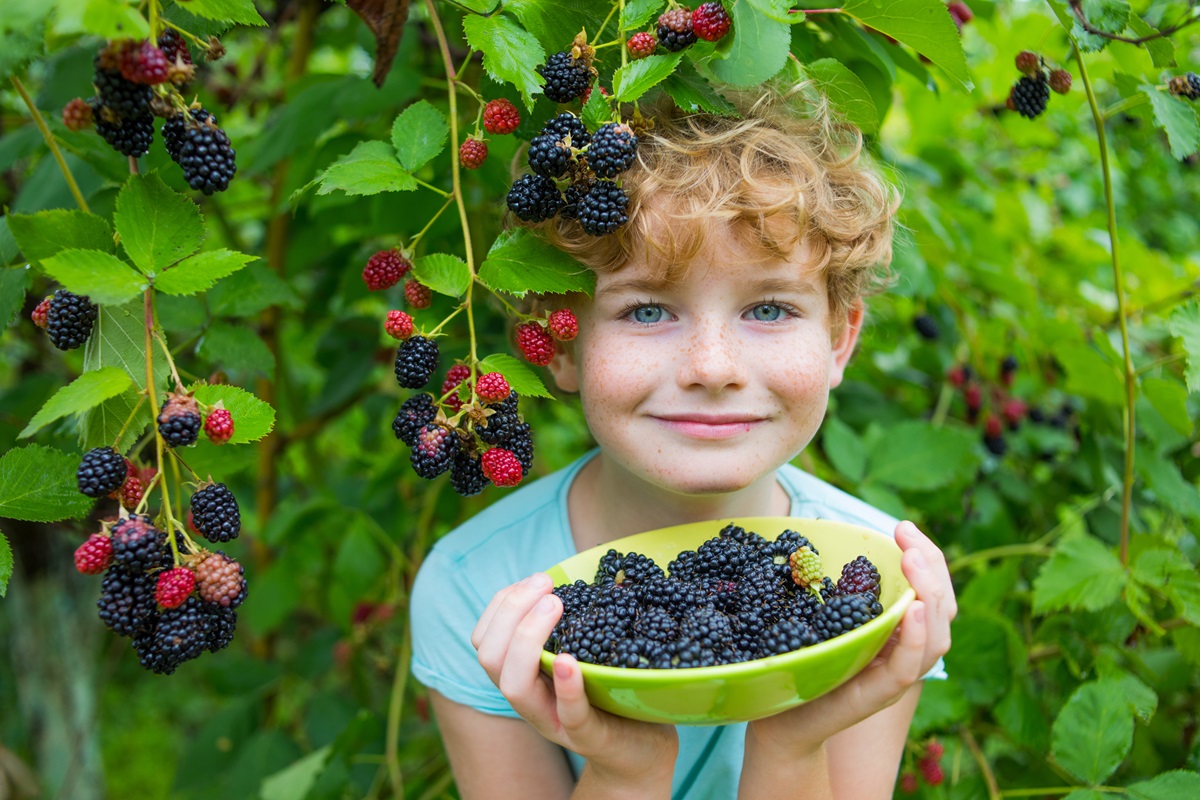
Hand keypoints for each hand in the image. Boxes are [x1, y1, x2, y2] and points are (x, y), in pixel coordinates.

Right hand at [471, 573, 678, 785]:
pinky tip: (568, 661)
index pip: (485, 640)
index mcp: (524, 676)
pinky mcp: (589, 738)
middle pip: (490, 658)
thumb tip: (600, 573)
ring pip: (514, 687)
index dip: (501, 605)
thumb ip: (578, 624)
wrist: (641, 750)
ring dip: (528, 639)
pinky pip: (570, 715)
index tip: (536, 579)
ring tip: (556, 606)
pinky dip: (565, 686)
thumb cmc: (613, 694)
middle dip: (511, 613)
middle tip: (547, 587)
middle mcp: (531, 701)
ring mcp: (556, 722)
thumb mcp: (587, 655)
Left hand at [745, 521, 956, 757]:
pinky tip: (910, 610)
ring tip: (913, 563)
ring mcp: (894, 677)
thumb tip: (827, 535)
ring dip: (929, 595)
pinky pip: (907, 667)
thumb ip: (839, 589)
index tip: (904, 528)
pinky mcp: (877, 695)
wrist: (780, 721)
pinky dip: (914, 638)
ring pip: (935, 638)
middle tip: (907, 535)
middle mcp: (904, 653)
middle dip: (931, 566)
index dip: (927, 558)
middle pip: (942, 610)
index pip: (932, 592)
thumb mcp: (823, 617)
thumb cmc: (801, 664)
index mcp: (898, 631)